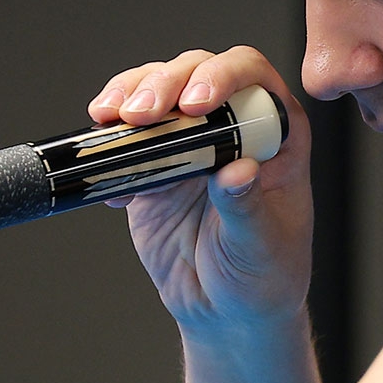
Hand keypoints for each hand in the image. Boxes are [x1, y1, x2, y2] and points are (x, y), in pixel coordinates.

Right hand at [87, 47, 312, 335]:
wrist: (224, 310)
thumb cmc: (263, 276)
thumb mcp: (261, 247)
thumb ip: (247, 208)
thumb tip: (237, 170)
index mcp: (276, 132)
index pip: (250, 76)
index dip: (221, 76)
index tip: (194, 104)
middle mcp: (232, 125)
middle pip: (194, 72)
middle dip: (162, 84)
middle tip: (137, 115)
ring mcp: (189, 142)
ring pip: (155, 92)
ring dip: (128, 97)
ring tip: (109, 121)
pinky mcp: (152, 165)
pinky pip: (124, 139)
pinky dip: (107, 146)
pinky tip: (109, 179)